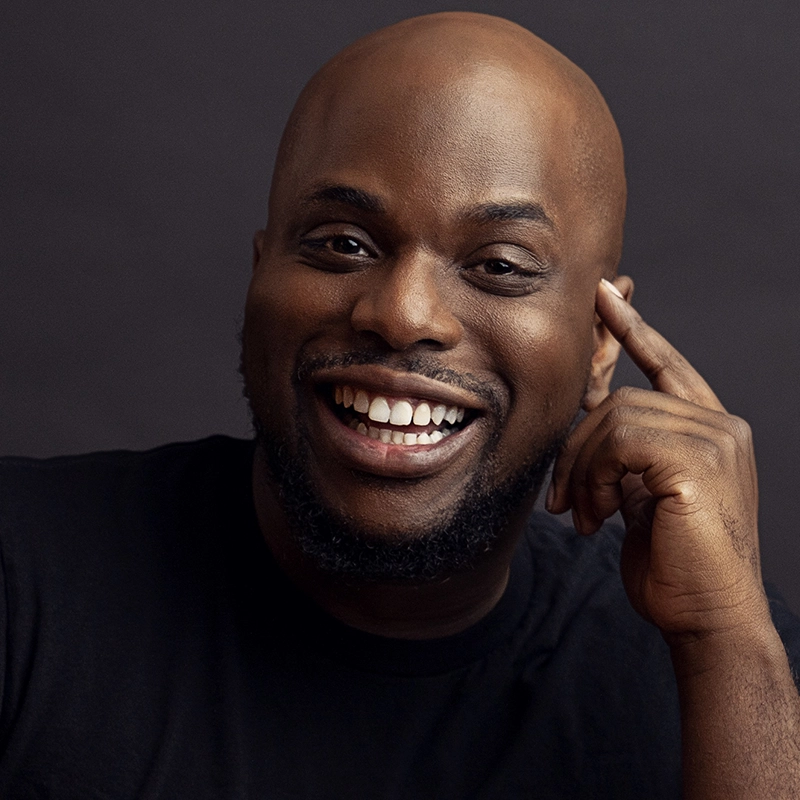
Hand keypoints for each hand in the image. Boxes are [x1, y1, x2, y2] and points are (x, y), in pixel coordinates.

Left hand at [547, 279, 768, 641]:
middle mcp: (720, 425)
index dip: (633, 330)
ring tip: (582, 514)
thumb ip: (624, 454)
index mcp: (709, 430)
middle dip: (576, 449)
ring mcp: (715, 438)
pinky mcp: (698, 459)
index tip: (606, 296)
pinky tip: (597, 515)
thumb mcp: (640, 495)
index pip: (666, 366)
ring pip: (615, 418)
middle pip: (621, 400)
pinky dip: (594, 477)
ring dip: (582, 470)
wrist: (707, 617)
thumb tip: (587, 423)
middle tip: (562, 499)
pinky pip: (619, 441)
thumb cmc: (673, 563)